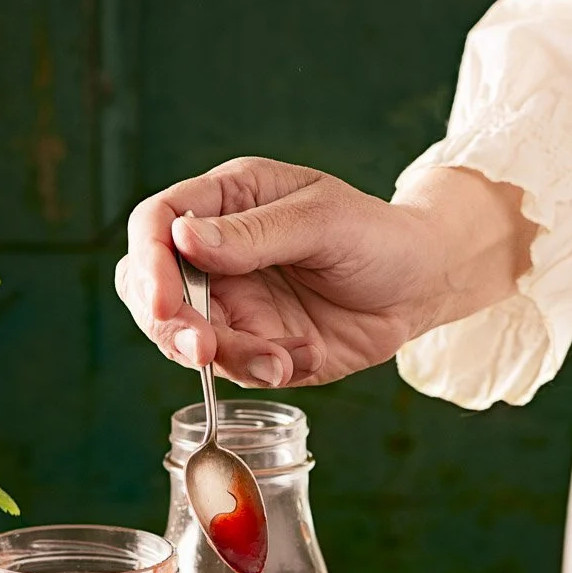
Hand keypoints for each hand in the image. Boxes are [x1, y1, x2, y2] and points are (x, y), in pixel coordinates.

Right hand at [115, 157, 529, 387]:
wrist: (422, 285)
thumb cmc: (376, 234)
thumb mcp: (322, 220)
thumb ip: (252, 234)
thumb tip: (182, 238)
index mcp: (225, 202)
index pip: (156, 226)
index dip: (149, 264)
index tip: (165, 302)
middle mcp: (217, 255)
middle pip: (151, 290)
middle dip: (169, 325)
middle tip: (204, 350)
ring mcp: (234, 305)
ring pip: (190, 340)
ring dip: (226, 357)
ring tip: (279, 358)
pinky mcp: (257, 346)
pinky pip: (237, 369)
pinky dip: (263, 370)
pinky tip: (301, 358)